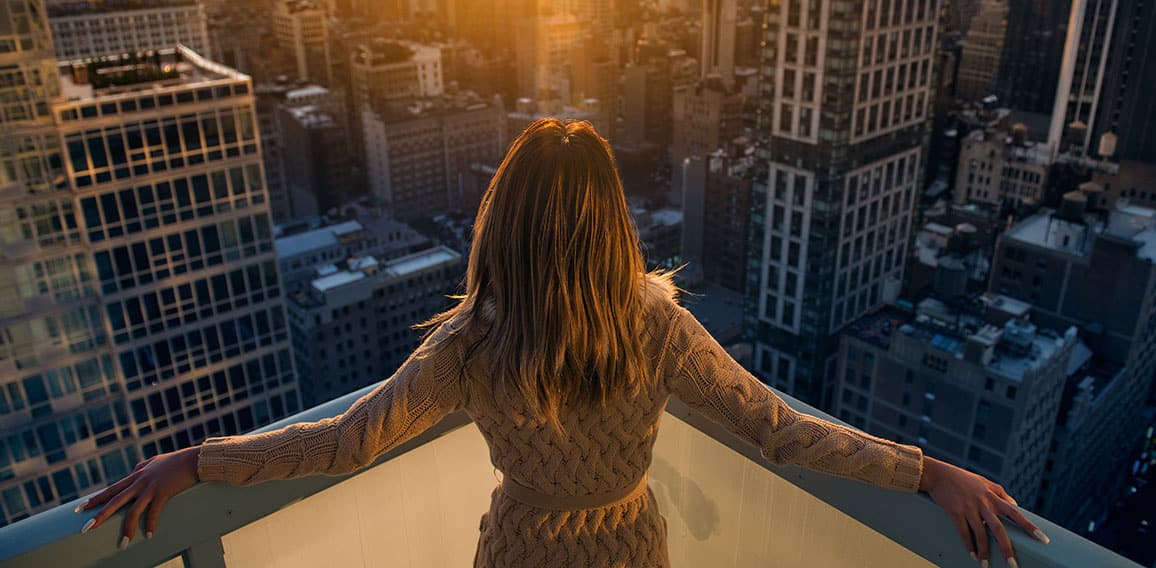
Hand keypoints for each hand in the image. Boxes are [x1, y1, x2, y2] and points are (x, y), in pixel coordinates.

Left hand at [74, 446, 200, 548]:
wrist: (193, 459)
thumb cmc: (176, 461)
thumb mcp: (155, 461)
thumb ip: (142, 467)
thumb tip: (135, 470)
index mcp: (136, 475)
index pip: (111, 489)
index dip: (95, 499)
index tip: (80, 508)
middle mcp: (140, 481)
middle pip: (115, 500)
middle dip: (99, 515)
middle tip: (85, 527)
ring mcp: (151, 487)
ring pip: (133, 510)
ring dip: (128, 528)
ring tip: (123, 544)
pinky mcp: (163, 493)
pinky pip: (154, 512)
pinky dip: (151, 524)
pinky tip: (150, 535)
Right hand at [919, 456, 1048, 566]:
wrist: (938, 474)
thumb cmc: (962, 478)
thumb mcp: (984, 482)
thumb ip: (1000, 493)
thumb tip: (1015, 505)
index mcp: (993, 496)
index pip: (1015, 513)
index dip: (1029, 526)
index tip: (1042, 539)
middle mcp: (983, 503)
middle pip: (998, 529)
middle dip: (1006, 548)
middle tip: (1013, 565)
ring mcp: (969, 507)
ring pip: (980, 534)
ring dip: (984, 551)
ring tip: (985, 565)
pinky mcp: (955, 511)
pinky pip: (963, 532)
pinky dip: (969, 545)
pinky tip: (973, 555)